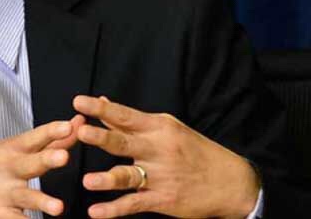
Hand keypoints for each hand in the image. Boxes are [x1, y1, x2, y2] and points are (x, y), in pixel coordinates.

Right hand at [0, 115, 84, 218]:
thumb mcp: (18, 149)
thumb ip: (52, 140)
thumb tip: (79, 123)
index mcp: (14, 150)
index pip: (34, 137)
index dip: (51, 131)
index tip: (67, 126)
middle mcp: (10, 170)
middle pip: (29, 163)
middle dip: (46, 159)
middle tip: (63, 157)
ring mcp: (5, 194)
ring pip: (26, 197)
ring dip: (42, 201)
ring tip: (58, 208)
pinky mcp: (0, 215)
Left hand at [73, 95, 259, 218]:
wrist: (231, 182)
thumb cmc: (194, 150)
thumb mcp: (167, 128)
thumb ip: (131, 120)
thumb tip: (102, 102)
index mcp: (159, 128)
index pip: (125, 115)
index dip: (101, 108)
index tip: (79, 102)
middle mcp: (158, 150)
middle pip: (124, 142)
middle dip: (102, 137)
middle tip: (81, 132)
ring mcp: (161, 176)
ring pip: (128, 176)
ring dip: (107, 179)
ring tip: (87, 180)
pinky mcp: (163, 200)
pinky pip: (134, 204)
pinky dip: (113, 209)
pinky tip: (95, 212)